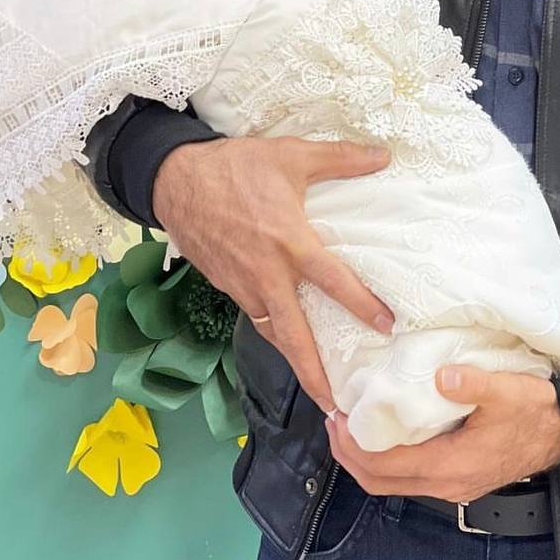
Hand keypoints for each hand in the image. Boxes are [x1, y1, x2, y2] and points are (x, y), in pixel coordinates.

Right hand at [153, 136, 393, 412]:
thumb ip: (341, 158)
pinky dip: (274, 333)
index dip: (361, 304)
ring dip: (294, 359)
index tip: (385, 326)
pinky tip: (288, 337)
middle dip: (314, 374)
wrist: (174, 179)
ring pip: (273, 332)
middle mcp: (266, 274)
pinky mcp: (226, 286)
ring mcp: (242, 285)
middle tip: (336, 404)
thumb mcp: (292, 154)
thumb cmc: (235, 166)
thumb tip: (384, 155)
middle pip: (294, 336)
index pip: (332, 281)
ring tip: (317, 386)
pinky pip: (256, 316)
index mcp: (288, 243)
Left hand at [325, 367, 559, 501]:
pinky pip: (408, 477)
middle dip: (349, 454)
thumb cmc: (536, 412)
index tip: (338, 415)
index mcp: (453, 464)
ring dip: (365, 457)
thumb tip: (443, 375)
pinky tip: (383, 431)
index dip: (355, 443)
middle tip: (333, 420)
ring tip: (350, 424)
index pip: (387, 465)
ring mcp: (451, 485)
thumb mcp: (509, 390)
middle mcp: (447, 483)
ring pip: (392, 483)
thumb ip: (475, 383)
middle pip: (379, 482)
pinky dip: (385, 459)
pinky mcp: (456, 478)